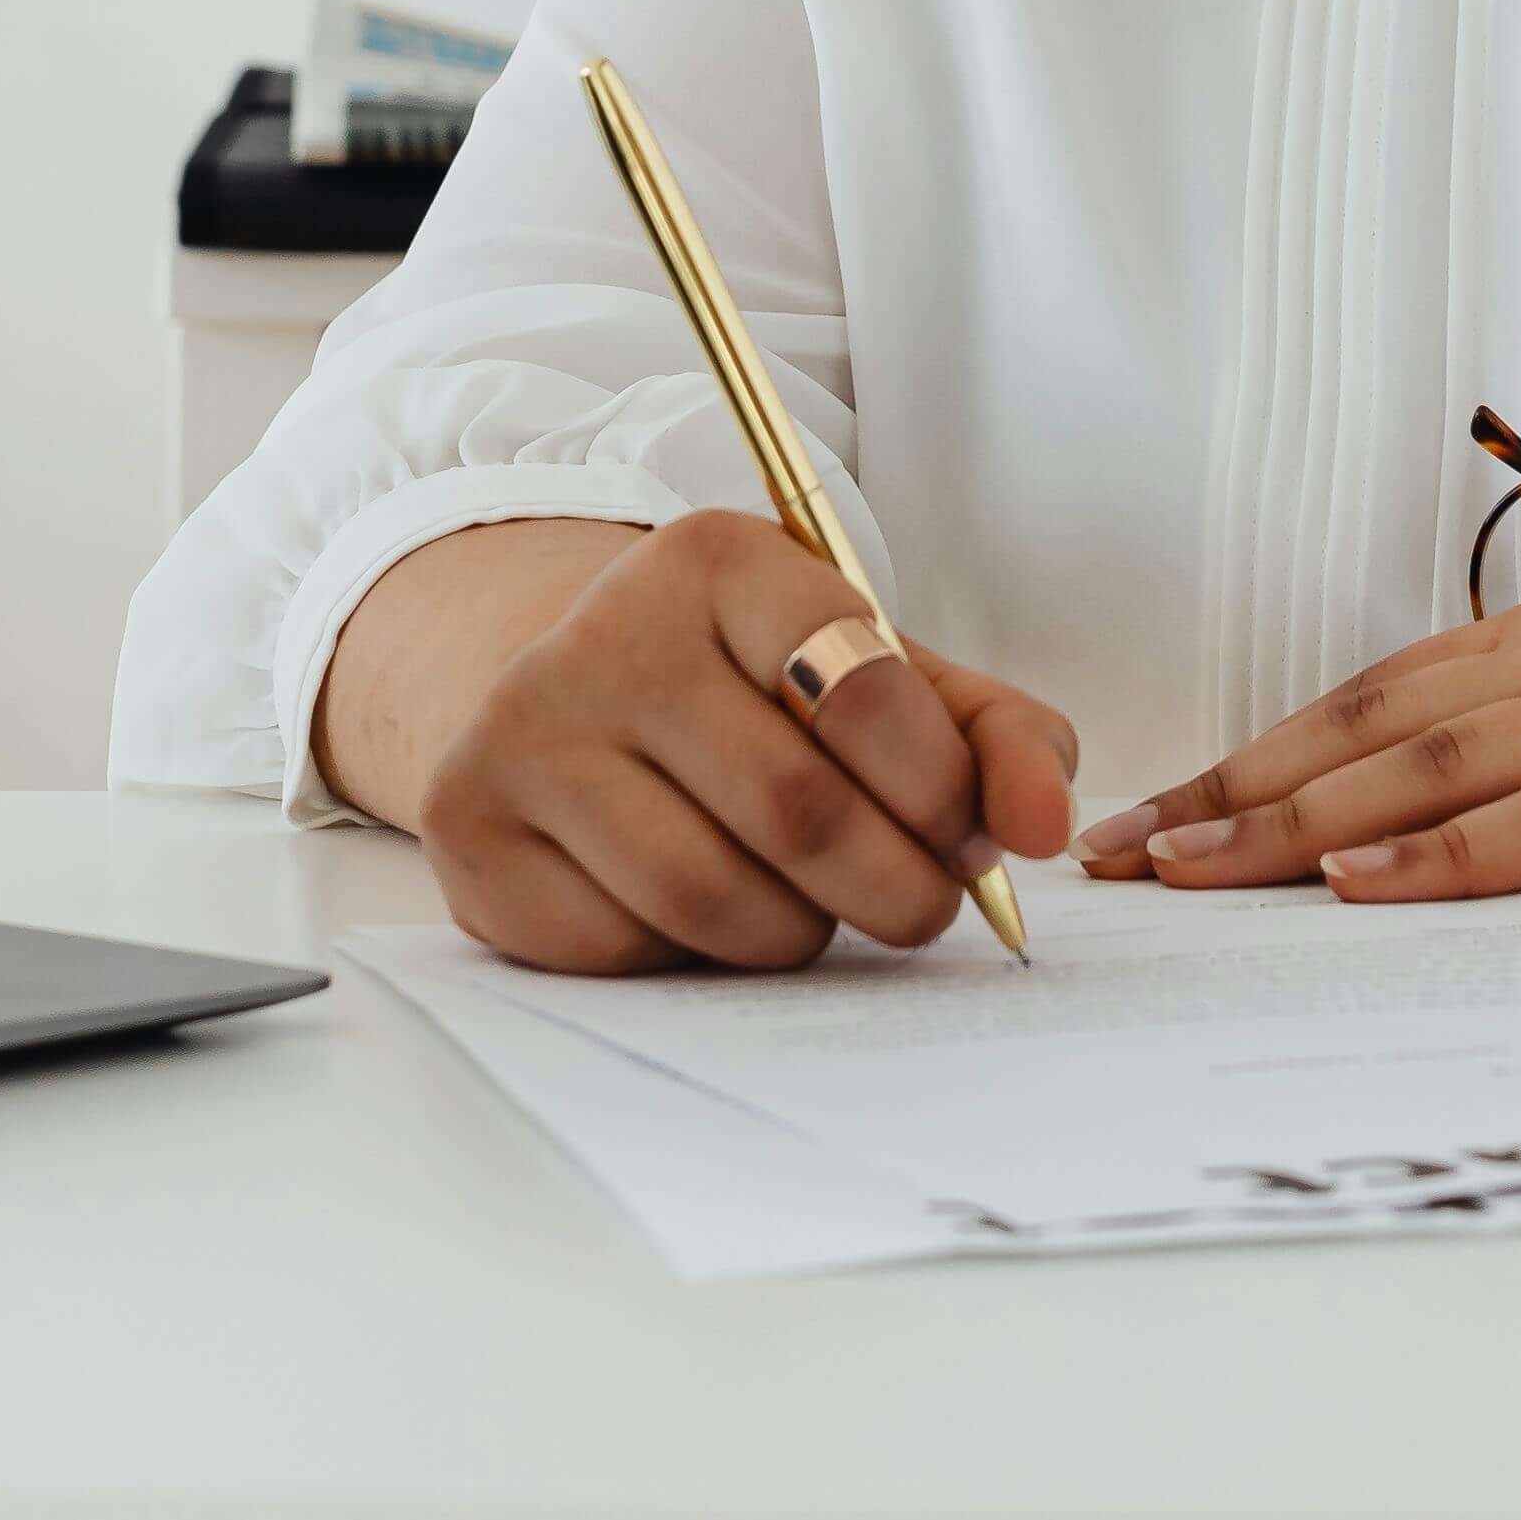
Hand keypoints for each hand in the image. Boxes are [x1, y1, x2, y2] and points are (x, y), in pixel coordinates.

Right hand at [382, 513, 1077, 975]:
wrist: (568, 699)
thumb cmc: (757, 697)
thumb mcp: (886, 680)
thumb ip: (997, 738)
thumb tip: (1049, 829)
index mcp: (718, 562)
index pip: (863, 688)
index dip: (942, 790)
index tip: (968, 835)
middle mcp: (605, 632)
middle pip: (800, 815)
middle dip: (895, 890)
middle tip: (917, 904)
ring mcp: (524, 733)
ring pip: (713, 901)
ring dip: (799, 934)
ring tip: (810, 903)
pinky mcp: (472, 834)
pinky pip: (627, 949)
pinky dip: (693, 957)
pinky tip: (700, 908)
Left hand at [1076, 574, 1520, 900]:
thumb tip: (1458, 798)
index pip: (1378, 692)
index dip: (1259, 752)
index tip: (1161, 809)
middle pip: (1371, 728)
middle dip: (1234, 794)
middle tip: (1124, 855)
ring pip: (1431, 772)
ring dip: (1297, 829)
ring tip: (1194, 876)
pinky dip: (1448, 857)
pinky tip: (1367, 887)